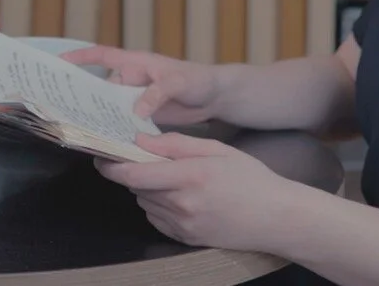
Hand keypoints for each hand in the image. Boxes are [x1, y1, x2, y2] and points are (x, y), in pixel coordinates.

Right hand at [62, 45, 220, 124]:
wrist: (214, 97)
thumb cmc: (198, 80)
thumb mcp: (178, 82)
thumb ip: (157, 93)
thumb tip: (136, 111)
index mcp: (136, 64)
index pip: (102, 56)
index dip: (80, 57)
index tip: (59, 62)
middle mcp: (131, 80)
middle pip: (100, 86)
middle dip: (82, 95)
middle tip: (63, 108)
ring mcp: (135, 99)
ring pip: (109, 107)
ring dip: (98, 117)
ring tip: (81, 129)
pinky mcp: (142, 117)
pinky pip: (123, 121)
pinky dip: (115, 130)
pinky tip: (108, 142)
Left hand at [97, 133, 308, 252]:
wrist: (276, 217)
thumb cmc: (251, 179)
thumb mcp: (217, 149)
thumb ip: (176, 144)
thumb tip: (141, 140)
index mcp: (190, 176)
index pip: (134, 174)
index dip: (112, 166)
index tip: (102, 156)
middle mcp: (183, 203)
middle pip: (137, 187)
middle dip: (134, 171)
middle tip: (145, 159)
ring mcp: (183, 225)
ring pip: (144, 202)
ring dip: (147, 189)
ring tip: (173, 178)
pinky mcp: (185, 238)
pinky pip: (156, 218)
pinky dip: (158, 205)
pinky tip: (180, 196)